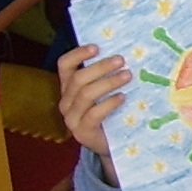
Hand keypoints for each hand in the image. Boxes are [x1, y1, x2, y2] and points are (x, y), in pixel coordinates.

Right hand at [56, 43, 128, 167]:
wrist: (111, 144)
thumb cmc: (110, 112)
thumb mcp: (105, 91)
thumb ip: (106, 75)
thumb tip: (124, 53)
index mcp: (68, 87)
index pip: (64, 65)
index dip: (78, 54)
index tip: (97, 47)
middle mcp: (66, 101)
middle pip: (78, 78)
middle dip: (101, 67)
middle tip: (121, 60)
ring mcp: (72, 118)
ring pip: (85, 94)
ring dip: (108, 82)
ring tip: (127, 76)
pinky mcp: (82, 132)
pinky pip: (94, 114)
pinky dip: (109, 103)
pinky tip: (123, 97)